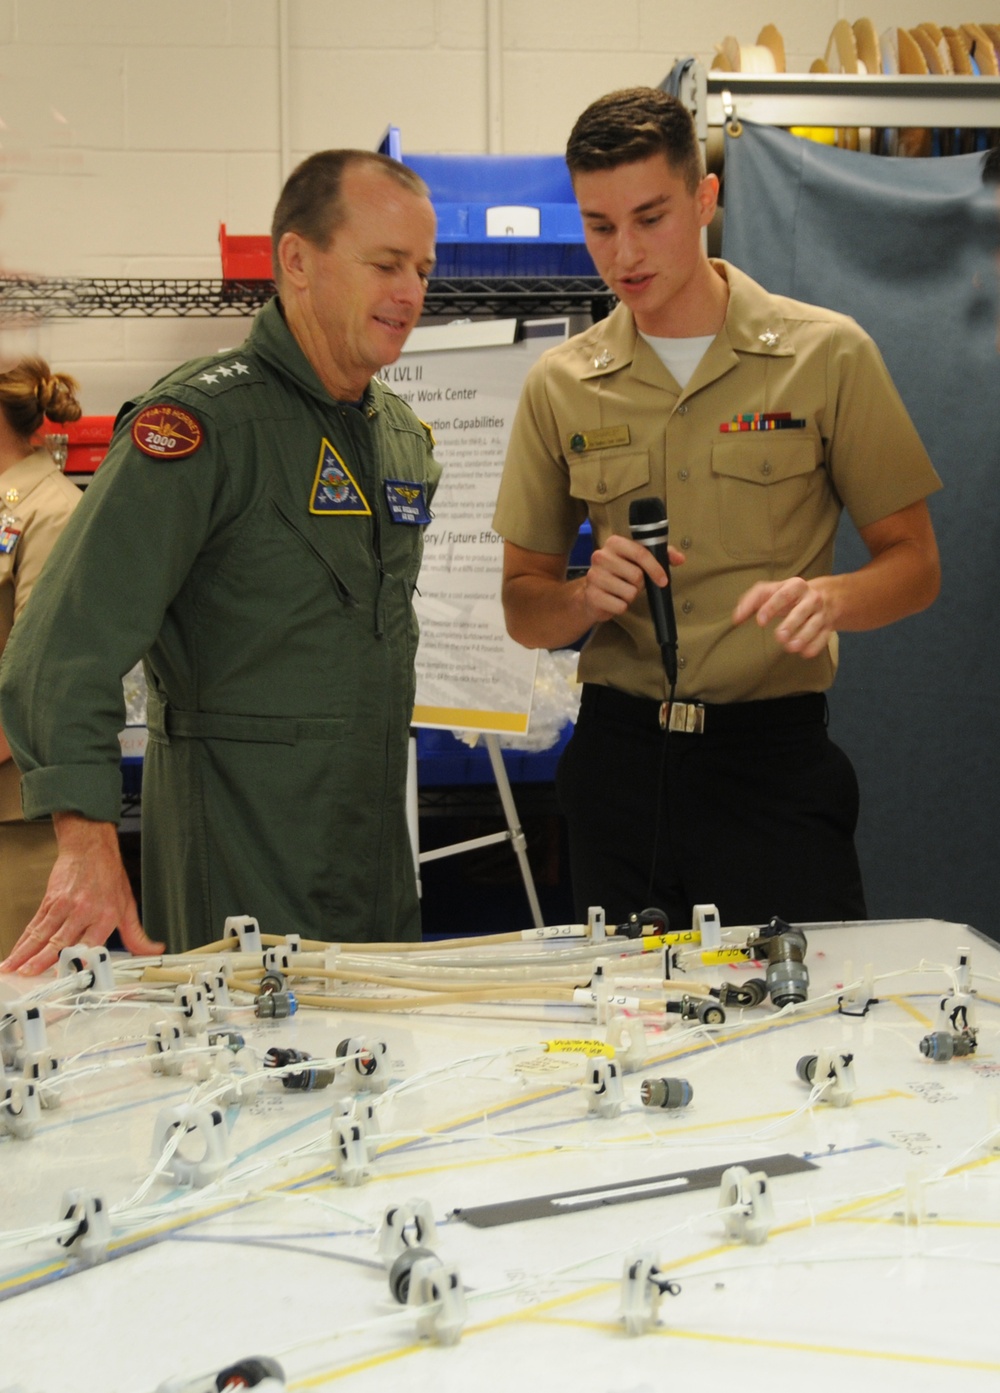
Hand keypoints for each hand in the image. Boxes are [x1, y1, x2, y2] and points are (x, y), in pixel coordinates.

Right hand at [0, 814, 163, 975]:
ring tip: (14, 969)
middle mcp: (83, 912)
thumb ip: (137, 935)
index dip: (79, 958)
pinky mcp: (49, 902)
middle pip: (61, 940)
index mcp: (104, 916)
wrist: (90, 847)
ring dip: (26, 953)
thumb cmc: (109, 876)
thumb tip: (154, 951)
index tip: (68, 973)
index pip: (91, 942)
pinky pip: (34, 925)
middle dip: (42, 960)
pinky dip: (22, 941)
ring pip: (42, 934)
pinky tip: (14, 954)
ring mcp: (63, 906)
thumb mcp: (128, 906)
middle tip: (29, 974)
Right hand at [582, 534, 685, 625]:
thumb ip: (661, 555)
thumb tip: (680, 558)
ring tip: (621, 591)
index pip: (640, 553)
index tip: (663, 580)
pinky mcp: (592, 595)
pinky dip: (621, 607)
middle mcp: (601, 556)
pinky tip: (614, 600)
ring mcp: (594, 576)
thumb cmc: (618, 574)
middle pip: (637, 575)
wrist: (592, 593)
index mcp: (614, 543)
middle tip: (632, 583)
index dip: (655, 568)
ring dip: (630, 596)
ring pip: (629, 592)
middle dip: (639, 584)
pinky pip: (620, 606)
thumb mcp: (638, 560)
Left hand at [732, 576, 835, 658]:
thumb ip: (752, 601)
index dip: (771, 607)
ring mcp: (821, 612)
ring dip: (804, 636)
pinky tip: (805, 653)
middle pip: (802, 610)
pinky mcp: (828, 626)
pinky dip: (816, 645)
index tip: (760, 621)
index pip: (783, 594)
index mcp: (796, 586)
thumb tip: (736, 618)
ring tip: (791, 648)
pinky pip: (824, 636)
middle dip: (791, 623)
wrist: (825, 595)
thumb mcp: (771, 591)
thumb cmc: (788, 595)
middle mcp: (811, 598)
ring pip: (815, 624)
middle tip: (779, 637)